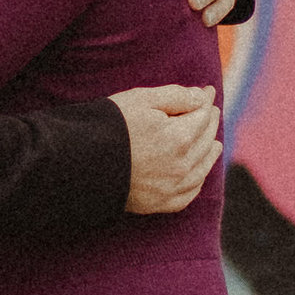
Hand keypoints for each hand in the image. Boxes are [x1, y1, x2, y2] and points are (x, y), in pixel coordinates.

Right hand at [114, 83, 220, 213]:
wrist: (80, 164)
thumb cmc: (110, 126)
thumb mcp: (142, 100)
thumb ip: (176, 96)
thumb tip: (202, 97)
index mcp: (179, 138)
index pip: (202, 116)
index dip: (206, 101)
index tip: (208, 91)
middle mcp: (181, 165)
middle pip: (206, 140)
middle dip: (210, 122)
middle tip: (211, 111)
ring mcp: (172, 188)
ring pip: (203, 168)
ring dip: (211, 152)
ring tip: (215, 142)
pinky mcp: (159, 203)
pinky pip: (189, 193)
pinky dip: (198, 181)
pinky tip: (199, 173)